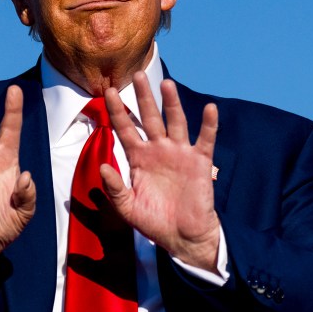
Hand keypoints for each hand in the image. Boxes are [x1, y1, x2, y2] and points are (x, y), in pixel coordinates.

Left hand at [100, 72, 221, 272]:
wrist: (183, 237)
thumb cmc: (154, 222)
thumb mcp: (128, 207)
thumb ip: (114, 188)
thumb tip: (102, 166)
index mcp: (139, 158)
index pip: (126, 129)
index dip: (118, 112)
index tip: (109, 92)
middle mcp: (159, 150)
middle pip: (149, 118)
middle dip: (143, 97)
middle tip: (136, 75)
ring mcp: (180, 153)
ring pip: (175, 122)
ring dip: (172, 103)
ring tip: (166, 84)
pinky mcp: (200, 162)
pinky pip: (205, 139)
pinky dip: (208, 124)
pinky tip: (210, 109)